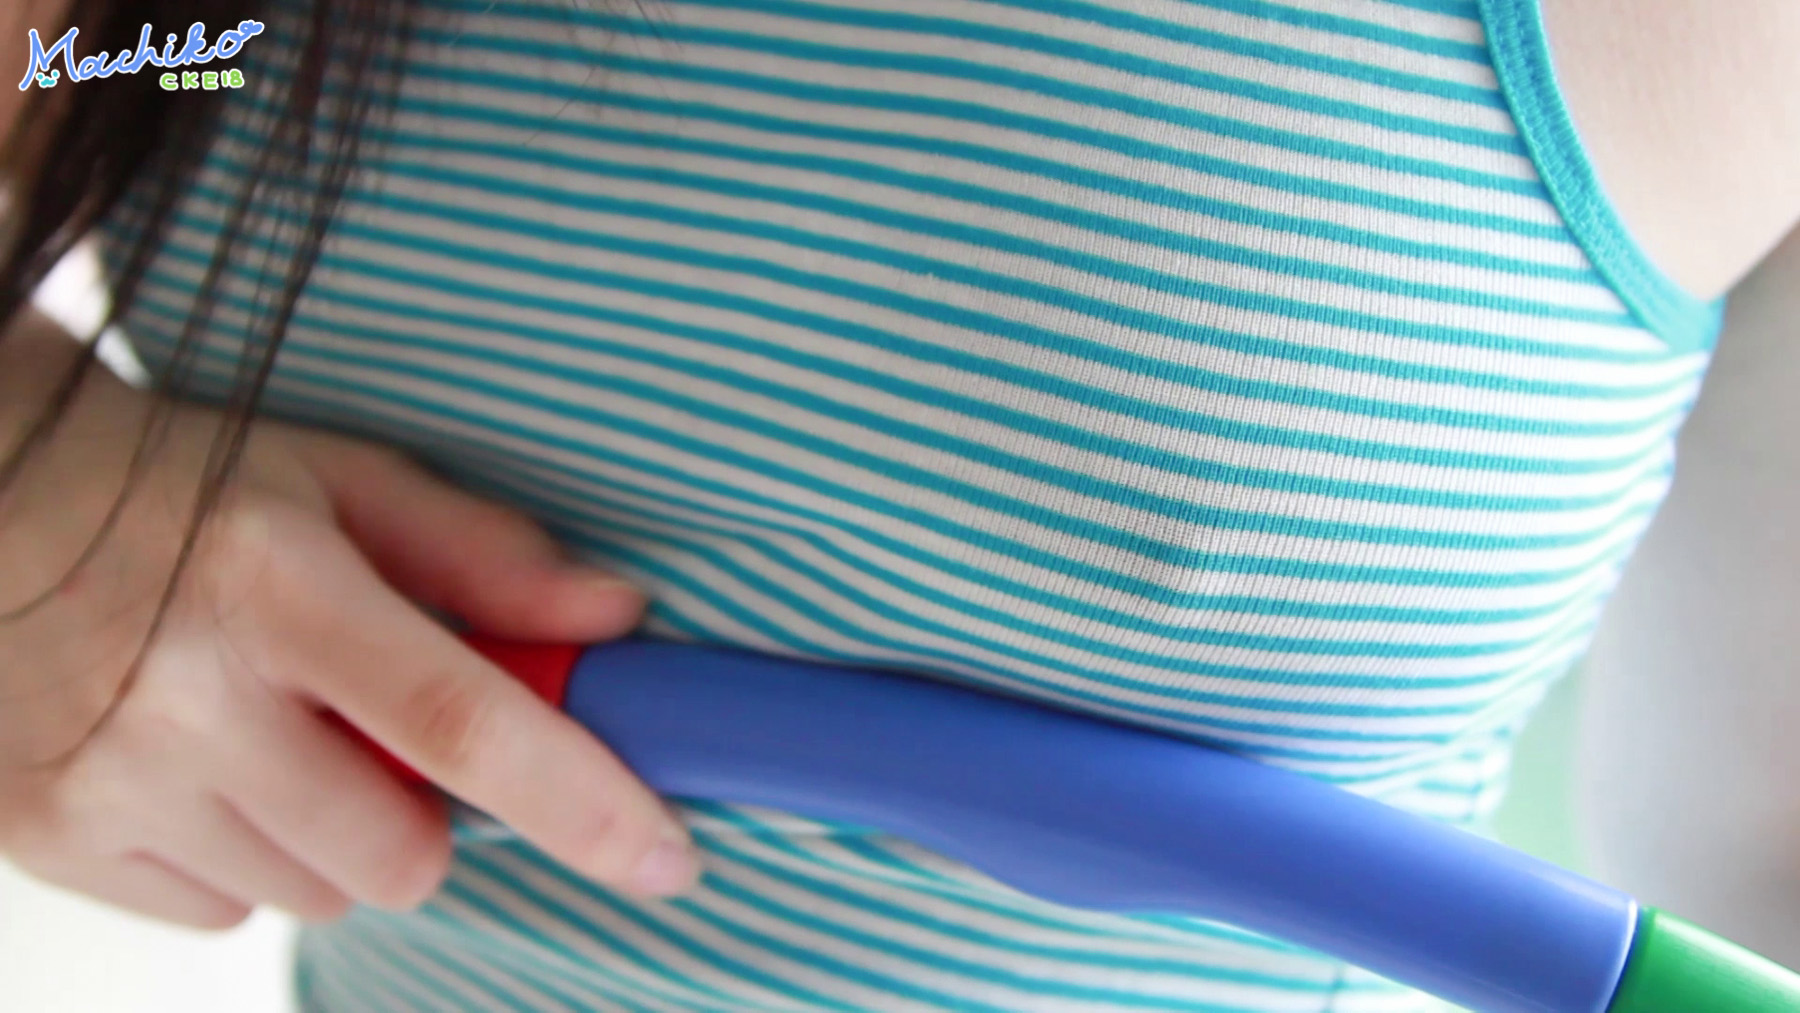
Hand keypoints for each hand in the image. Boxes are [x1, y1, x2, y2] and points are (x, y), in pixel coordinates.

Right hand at [0, 322, 699, 928]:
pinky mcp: (47, 839)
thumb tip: (614, 620)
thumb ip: (486, 555)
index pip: (459, 723)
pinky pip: (220, 910)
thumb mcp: (342, 480)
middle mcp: (187, 697)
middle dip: (427, 811)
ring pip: (314, 894)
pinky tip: (203, 763)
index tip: (668, 855)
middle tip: (372, 727)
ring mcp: (106, 782)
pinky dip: (244, 855)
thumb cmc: (185, 483)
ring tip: (272, 730)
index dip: (580, 801)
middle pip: (402, 854)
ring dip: (333, 835)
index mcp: (278, 587)